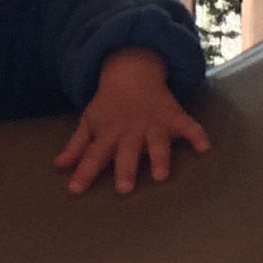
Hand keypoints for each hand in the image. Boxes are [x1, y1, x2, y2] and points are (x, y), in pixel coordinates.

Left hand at [55, 47, 211, 197]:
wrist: (132, 72)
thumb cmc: (109, 105)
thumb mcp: (90, 122)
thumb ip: (77, 146)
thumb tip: (58, 166)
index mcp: (108, 133)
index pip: (93, 155)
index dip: (84, 172)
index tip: (75, 190)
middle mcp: (130, 131)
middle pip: (127, 152)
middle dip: (125, 169)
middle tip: (124, 188)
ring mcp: (153, 124)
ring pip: (157, 142)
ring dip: (159, 157)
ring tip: (161, 175)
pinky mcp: (173, 117)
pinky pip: (187, 126)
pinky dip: (196, 135)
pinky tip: (204, 147)